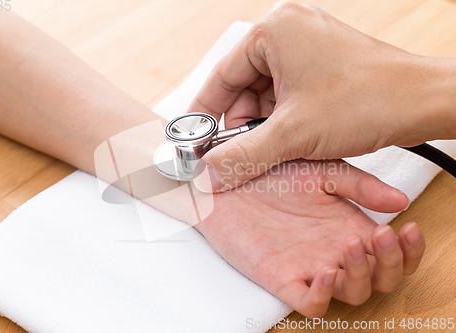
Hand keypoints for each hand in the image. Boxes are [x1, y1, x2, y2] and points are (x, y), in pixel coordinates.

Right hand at [188, 1, 455, 191]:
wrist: (424, 103)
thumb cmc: (368, 100)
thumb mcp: (293, 134)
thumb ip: (244, 154)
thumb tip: (210, 171)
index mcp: (275, 31)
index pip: (222, 74)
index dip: (206, 110)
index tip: (195, 137)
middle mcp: (290, 32)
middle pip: (243, 85)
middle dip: (241, 122)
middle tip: (238, 153)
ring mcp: (308, 47)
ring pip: (266, 93)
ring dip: (264, 124)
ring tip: (273, 148)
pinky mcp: (322, 64)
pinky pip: (288, 93)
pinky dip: (283, 119)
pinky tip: (290, 140)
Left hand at [195, 159, 423, 317]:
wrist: (224, 180)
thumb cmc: (270, 174)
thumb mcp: (320, 169)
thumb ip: (357, 184)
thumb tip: (400, 200)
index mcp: (346, 224)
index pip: (390, 250)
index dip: (408, 248)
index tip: (408, 228)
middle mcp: (332, 249)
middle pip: (380, 278)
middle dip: (392, 264)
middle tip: (382, 237)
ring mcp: (308, 265)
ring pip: (352, 292)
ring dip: (361, 275)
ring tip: (352, 244)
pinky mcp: (280, 277)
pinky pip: (309, 302)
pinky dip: (322, 295)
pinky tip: (324, 270)